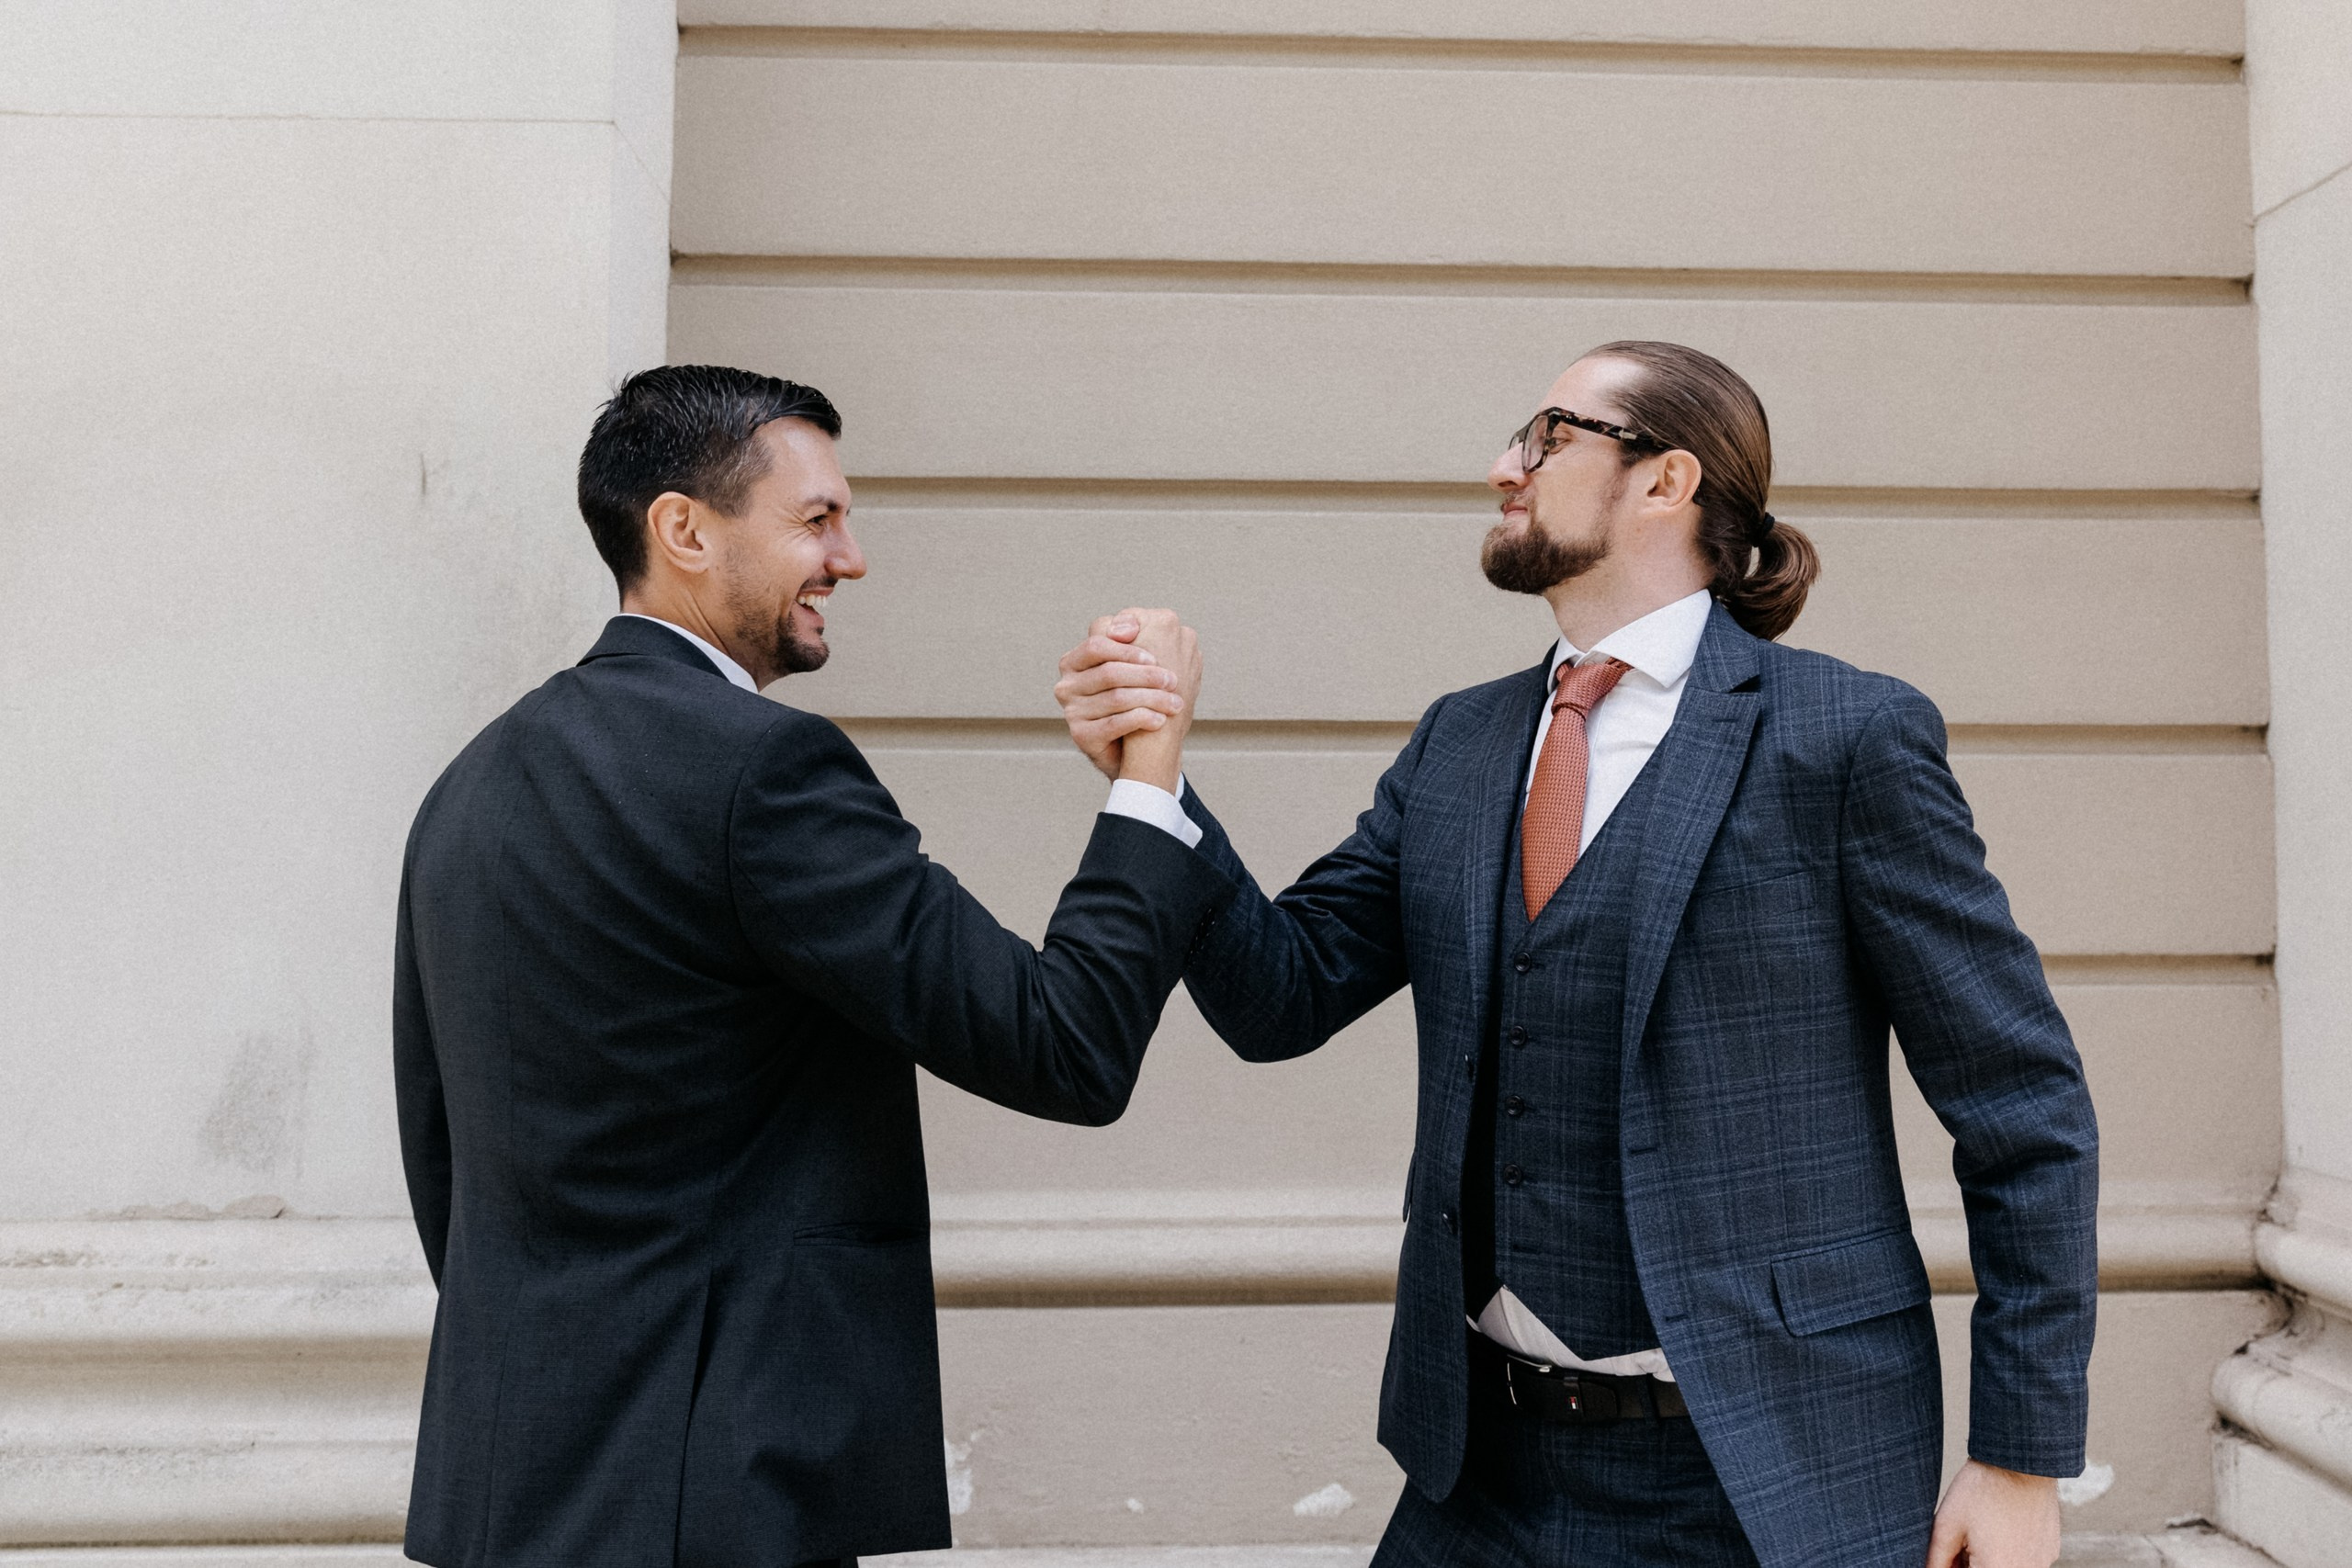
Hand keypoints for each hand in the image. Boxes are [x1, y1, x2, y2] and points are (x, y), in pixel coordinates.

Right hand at [1055, 611, 1186, 781]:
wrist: (1132, 747)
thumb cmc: (1134, 696)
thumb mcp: (1133, 662)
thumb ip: (1133, 637)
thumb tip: (1128, 629)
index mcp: (1074, 661)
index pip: (1097, 646)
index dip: (1128, 650)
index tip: (1156, 658)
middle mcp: (1067, 685)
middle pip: (1109, 673)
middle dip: (1146, 676)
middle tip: (1173, 681)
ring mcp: (1071, 711)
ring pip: (1116, 698)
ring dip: (1152, 699)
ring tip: (1174, 703)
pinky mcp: (1081, 736)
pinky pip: (1114, 724)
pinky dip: (1141, 719)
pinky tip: (1159, 719)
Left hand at [1926, 1460, 2059, 1567]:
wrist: (2019, 1462)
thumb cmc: (1981, 1490)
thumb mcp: (1947, 1525)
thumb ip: (1937, 1559)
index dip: (1957, 1564)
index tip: (1954, 1550)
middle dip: (1971, 1562)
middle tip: (1967, 1538)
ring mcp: (2041, 1563)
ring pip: (2006, 1567)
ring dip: (1991, 1559)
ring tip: (1984, 1529)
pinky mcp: (2050, 1551)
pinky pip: (2024, 1559)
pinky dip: (2010, 1550)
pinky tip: (2002, 1526)